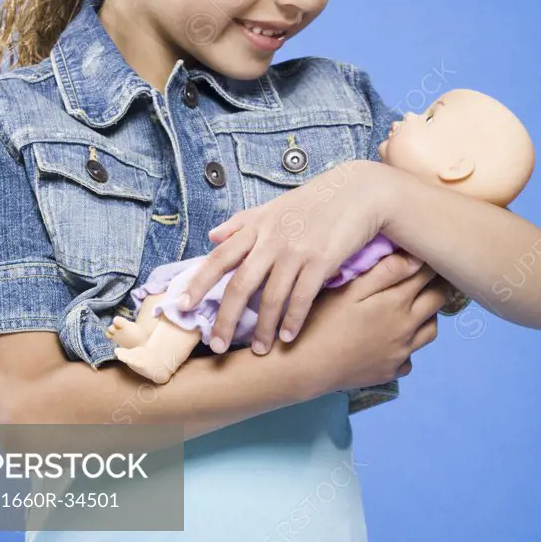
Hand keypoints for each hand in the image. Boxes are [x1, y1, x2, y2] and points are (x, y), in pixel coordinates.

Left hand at [176, 160, 395, 354]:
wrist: (359, 191)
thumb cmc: (315, 201)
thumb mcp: (273, 206)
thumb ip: (242, 222)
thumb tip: (212, 236)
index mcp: (257, 226)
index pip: (219, 257)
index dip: (199, 282)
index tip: (182, 305)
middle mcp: (271, 239)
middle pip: (240, 284)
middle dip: (225, 318)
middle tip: (217, 345)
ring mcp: (296, 250)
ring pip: (271, 297)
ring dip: (262, 328)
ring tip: (259, 350)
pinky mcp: (321, 260)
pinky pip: (302, 297)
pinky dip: (293, 319)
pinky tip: (288, 337)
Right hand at [285, 251, 445, 395]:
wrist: (305, 367)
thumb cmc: (322, 321)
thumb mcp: (350, 290)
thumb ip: (385, 273)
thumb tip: (417, 258)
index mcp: (397, 303)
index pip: (427, 276)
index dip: (428, 262)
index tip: (426, 254)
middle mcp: (407, 329)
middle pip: (437, 302)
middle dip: (437, 285)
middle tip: (428, 275)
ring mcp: (401, 354)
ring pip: (430, 331)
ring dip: (428, 315)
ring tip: (414, 306)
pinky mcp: (390, 372)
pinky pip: (410, 357)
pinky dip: (408, 346)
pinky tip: (392, 339)